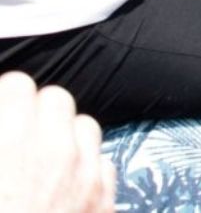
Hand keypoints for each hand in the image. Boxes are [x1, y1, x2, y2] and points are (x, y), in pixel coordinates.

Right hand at [0, 72, 114, 212]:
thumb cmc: (0, 206)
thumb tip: (4, 127)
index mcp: (12, 144)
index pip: (18, 86)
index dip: (5, 100)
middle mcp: (55, 151)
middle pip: (56, 98)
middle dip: (36, 113)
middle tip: (16, 135)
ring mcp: (85, 174)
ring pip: (85, 126)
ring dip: (65, 136)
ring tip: (41, 158)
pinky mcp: (103, 200)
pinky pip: (102, 162)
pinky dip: (86, 167)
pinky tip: (64, 185)